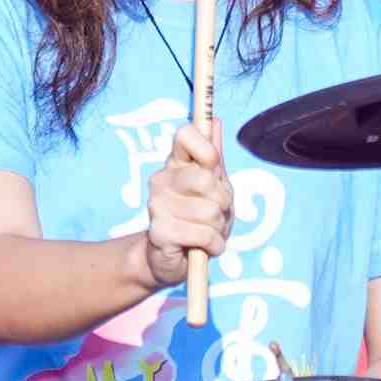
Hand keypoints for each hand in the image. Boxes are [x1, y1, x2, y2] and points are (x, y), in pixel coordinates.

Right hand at [139, 118, 231, 286]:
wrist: (173, 258)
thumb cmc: (197, 218)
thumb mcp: (214, 187)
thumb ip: (214, 157)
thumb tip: (216, 122)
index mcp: (175, 163)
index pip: (185, 135)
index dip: (206, 149)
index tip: (213, 166)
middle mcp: (161, 180)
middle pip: (207, 179)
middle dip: (223, 202)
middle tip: (215, 213)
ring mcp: (157, 205)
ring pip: (210, 211)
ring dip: (219, 227)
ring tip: (207, 232)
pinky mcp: (159, 232)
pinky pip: (204, 234)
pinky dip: (214, 245)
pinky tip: (204, 246)